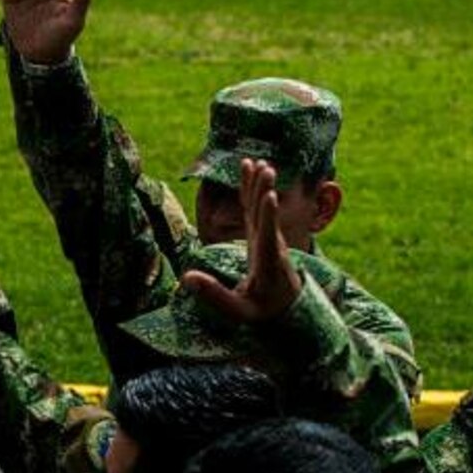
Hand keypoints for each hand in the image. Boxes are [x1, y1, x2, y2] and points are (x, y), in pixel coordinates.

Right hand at [181, 158, 301, 324]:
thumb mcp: (239, 311)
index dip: (268, 216)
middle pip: (266, 215)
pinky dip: (254, 189)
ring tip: (257, 162)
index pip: (268, 237)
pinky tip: (252, 170)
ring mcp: (268, 238)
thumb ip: (214, 295)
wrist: (286, 306)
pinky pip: (257, 208)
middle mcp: (272, 246)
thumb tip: (186, 277)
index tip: (268, 196)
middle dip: (264, 192)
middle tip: (264, 168)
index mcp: (268, 263)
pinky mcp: (262, 234)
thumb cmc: (261, 310)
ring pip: (262, 208)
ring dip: (259, 184)